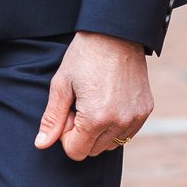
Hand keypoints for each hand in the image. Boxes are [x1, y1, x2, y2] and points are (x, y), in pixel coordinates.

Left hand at [35, 31, 151, 159]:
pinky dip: (115, 124)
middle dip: (82, 133)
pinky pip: (127, 132)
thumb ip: (52, 118)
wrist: (115, 34)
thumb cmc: (84, 56)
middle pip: (93, 150)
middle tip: (79, 105)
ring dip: (99, 131)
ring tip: (94, 101)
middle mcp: (120, 122)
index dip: (66, 135)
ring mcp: (136, 118)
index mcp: (96, 118)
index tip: (68, 112)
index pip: (76, 152)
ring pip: (111, 144)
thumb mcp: (61, 85)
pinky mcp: (145, 111)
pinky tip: (109, 100)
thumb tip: (41, 144)